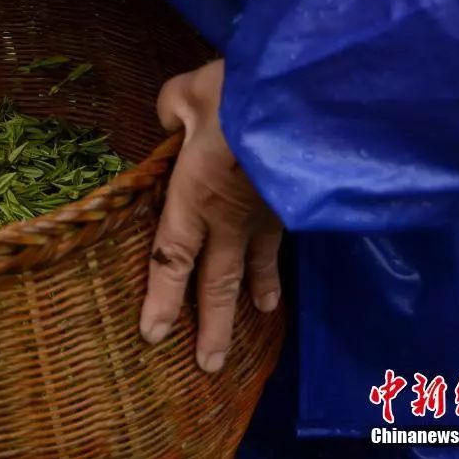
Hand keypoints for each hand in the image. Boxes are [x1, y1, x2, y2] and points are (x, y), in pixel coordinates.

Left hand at [141, 59, 282, 372]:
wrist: (305, 92)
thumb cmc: (240, 95)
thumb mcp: (188, 94)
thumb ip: (172, 111)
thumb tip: (172, 121)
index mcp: (194, 198)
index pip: (172, 259)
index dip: (162, 299)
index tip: (153, 335)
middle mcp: (230, 219)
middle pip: (216, 283)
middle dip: (212, 326)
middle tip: (210, 366)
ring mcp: (268, 214)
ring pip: (256, 268)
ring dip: (254, 297)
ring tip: (259, 318)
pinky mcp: (294, 201)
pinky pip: (281, 242)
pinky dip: (280, 262)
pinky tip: (288, 270)